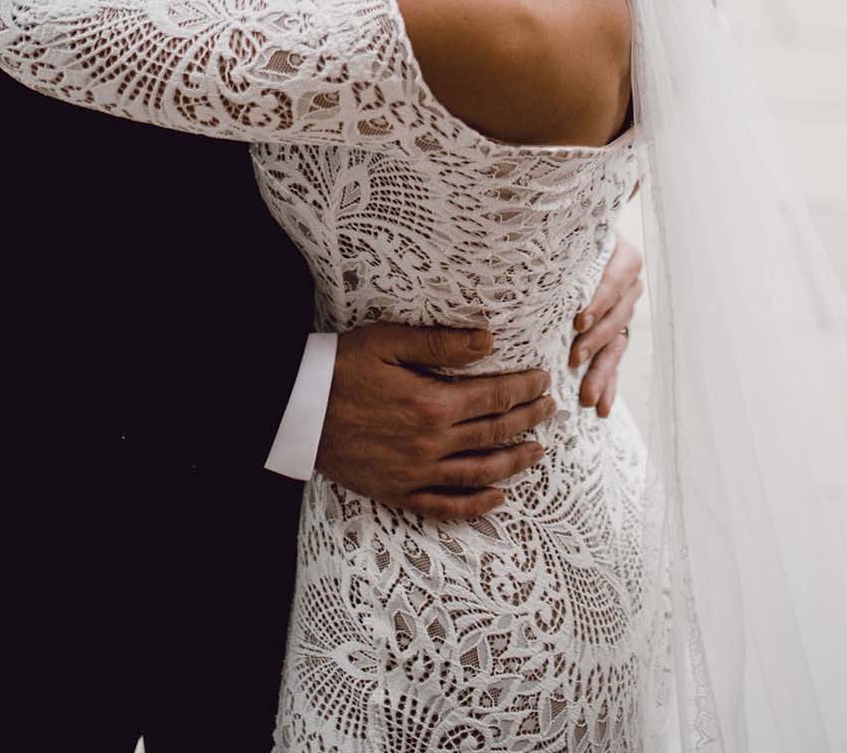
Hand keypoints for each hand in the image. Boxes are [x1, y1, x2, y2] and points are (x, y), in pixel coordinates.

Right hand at [316, 323, 553, 521]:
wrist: (296, 409)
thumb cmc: (341, 367)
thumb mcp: (388, 342)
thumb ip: (440, 343)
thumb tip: (489, 340)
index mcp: (432, 403)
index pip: (494, 396)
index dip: (523, 388)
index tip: (543, 380)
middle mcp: (431, 443)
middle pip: (494, 433)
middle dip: (528, 419)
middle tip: (550, 409)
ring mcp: (416, 473)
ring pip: (480, 473)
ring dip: (514, 461)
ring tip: (537, 451)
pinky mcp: (399, 492)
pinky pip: (446, 506)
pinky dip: (476, 506)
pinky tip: (498, 499)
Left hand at [569, 234, 642, 417]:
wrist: (568, 247)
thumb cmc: (559, 239)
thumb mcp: (563, 238)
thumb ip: (555, 246)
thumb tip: (516, 251)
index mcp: (620, 255)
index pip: (617, 278)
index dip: (600, 300)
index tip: (579, 321)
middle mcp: (628, 284)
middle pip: (617, 315)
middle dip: (595, 340)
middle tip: (573, 358)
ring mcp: (624, 312)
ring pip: (616, 344)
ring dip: (601, 371)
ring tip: (587, 397)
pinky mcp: (616, 335)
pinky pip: (614, 362)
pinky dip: (607, 384)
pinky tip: (601, 408)